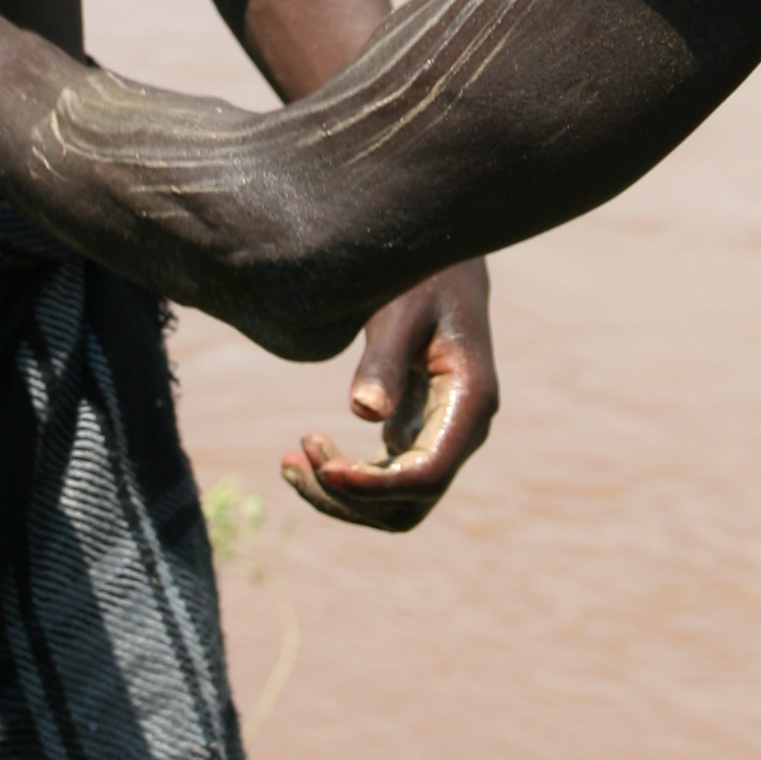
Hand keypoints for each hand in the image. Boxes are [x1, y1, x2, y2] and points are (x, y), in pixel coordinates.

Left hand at [281, 258, 496, 532]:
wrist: (441, 257)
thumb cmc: (420, 275)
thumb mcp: (400, 310)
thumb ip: (385, 360)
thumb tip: (364, 413)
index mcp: (470, 402)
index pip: (427, 475)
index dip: (375, 486)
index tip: (325, 468)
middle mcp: (464, 430)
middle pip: (409, 502)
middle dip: (350, 496)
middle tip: (297, 456)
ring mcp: (444, 435)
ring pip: (396, 501)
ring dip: (342, 494)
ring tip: (290, 461)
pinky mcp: (420, 431)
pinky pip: (387, 476)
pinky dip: (347, 476)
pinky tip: (305, 451)